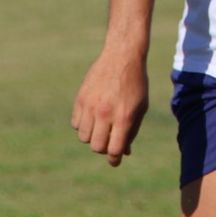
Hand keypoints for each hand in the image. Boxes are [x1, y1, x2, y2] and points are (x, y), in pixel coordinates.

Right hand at [71, 49, 148, 166]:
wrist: (122, 56)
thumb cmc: (135, 84)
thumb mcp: (140, 107)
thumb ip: (132, 131)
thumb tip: (124, 152)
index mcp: (124, 117)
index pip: (114, 150)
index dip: (114, 159)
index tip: (115, 160)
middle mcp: (105, 113)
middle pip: (96, 146)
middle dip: (104, 148)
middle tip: (109, 140)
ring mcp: (90, 105)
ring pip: (83, 137)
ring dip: (92, 136)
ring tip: (101, 126)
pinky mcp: (80, 98)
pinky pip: (75, 123)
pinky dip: (82, 124)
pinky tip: (92, 116)